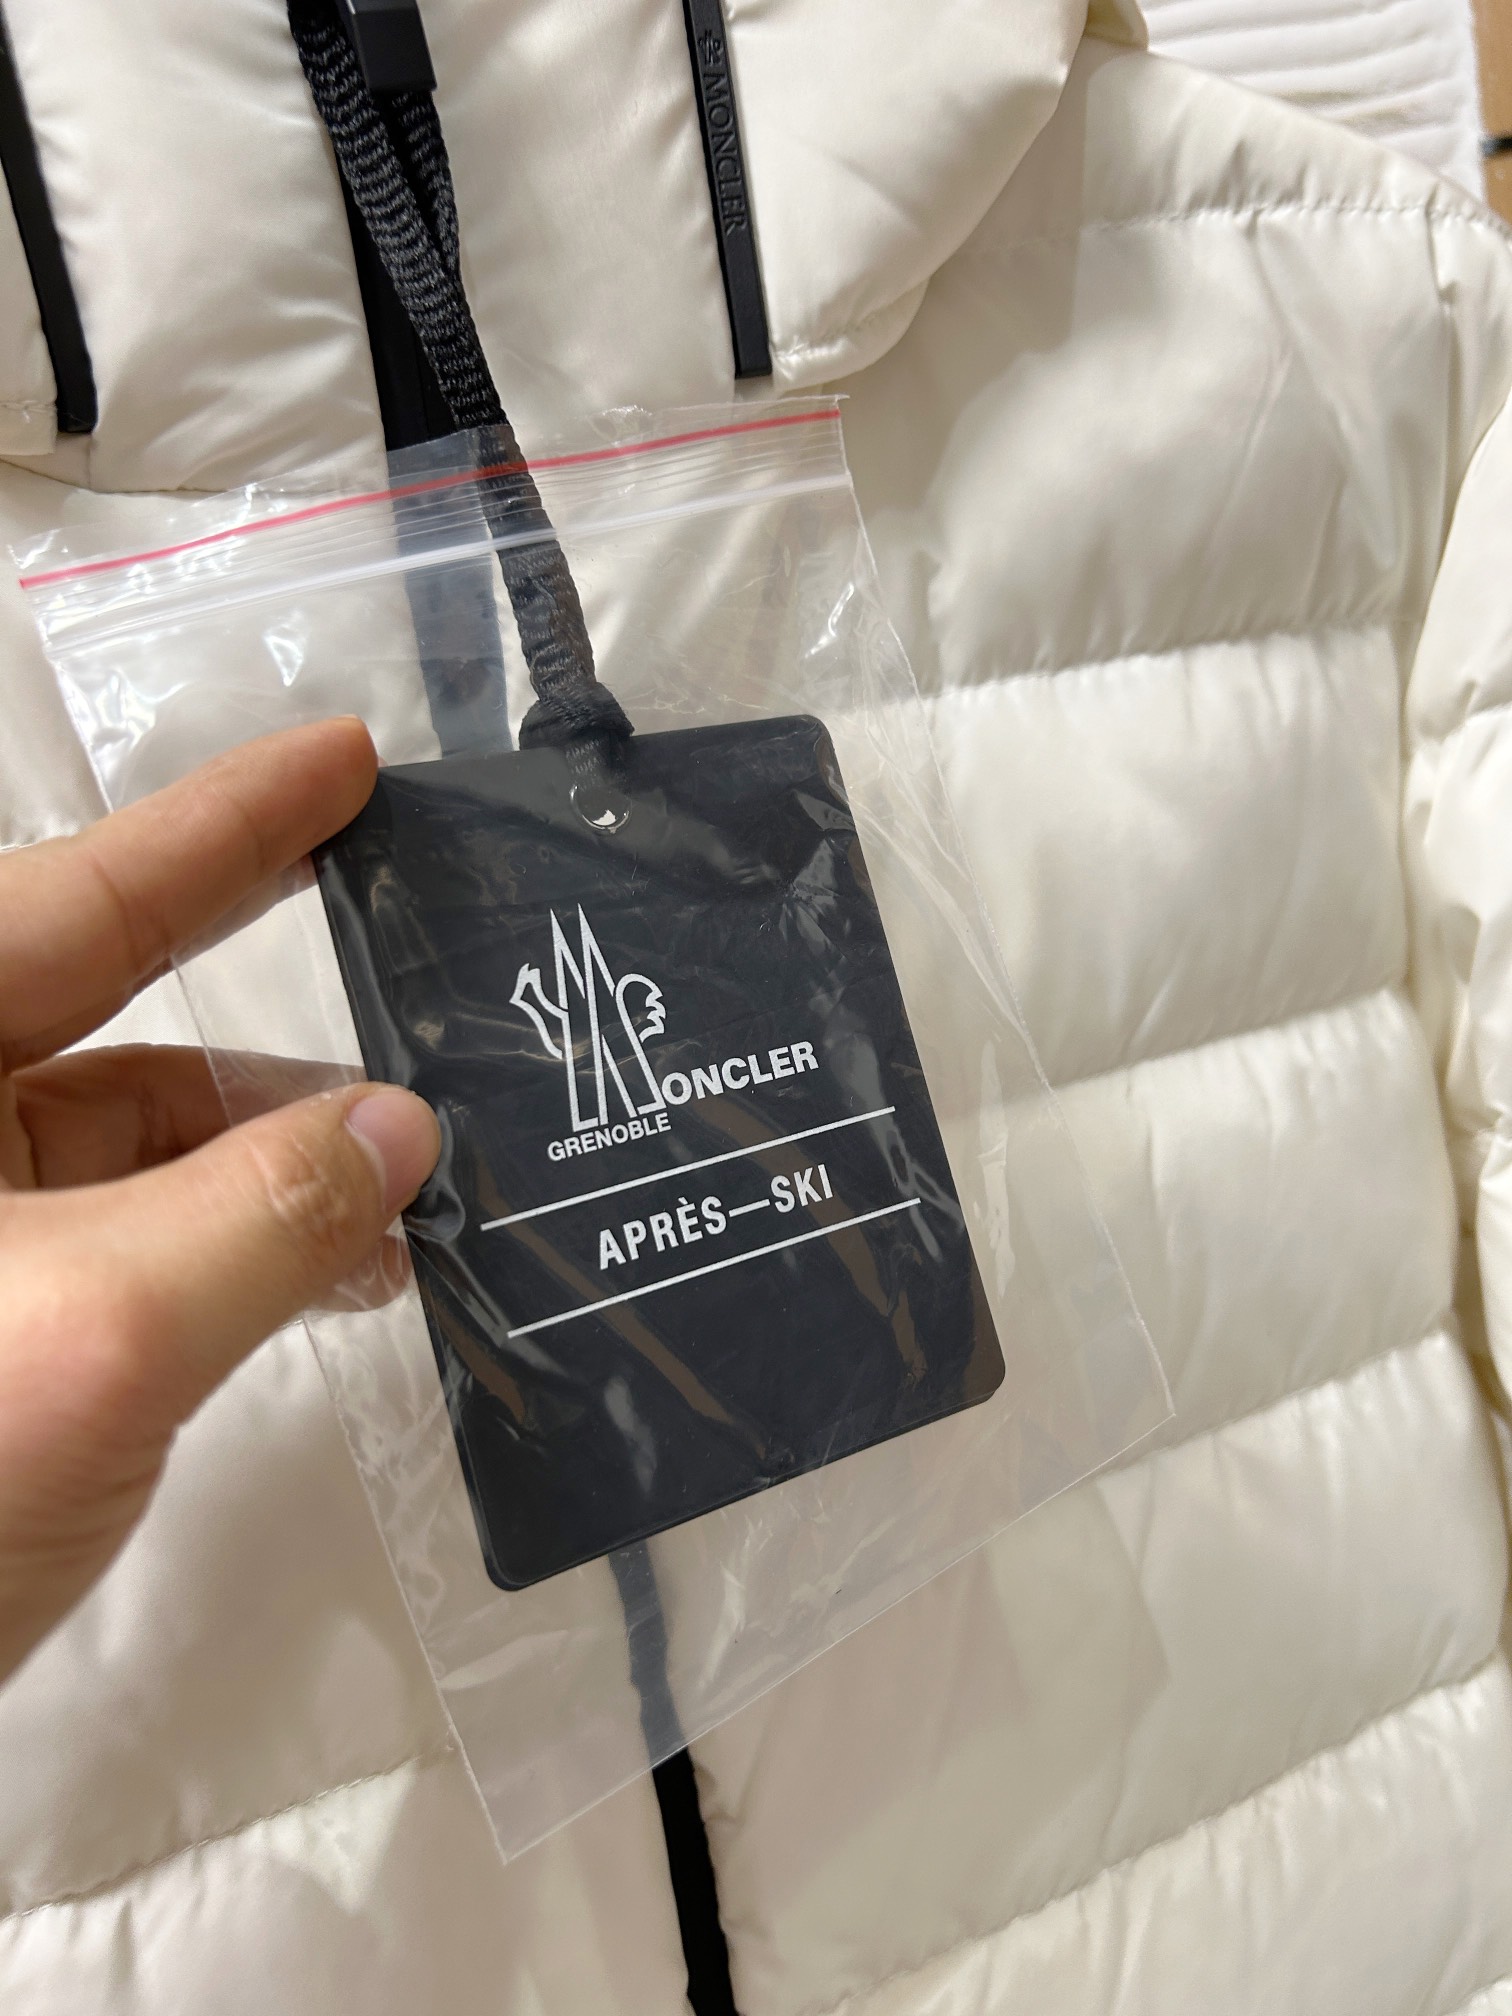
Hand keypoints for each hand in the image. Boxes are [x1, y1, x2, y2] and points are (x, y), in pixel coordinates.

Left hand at [0, 719, 439, 1683]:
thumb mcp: (101, 1331)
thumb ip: (270, 1211)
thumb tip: (404, 1131)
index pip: (76, 900)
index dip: (225, 826)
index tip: (343, 756)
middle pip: (100, 1014)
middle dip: (261, 1006)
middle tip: (406, 946)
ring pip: (123, 1146)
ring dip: (272, 1160)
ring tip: (417, 1192)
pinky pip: (118, 1240)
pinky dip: (227, 1244)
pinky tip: (336, 1273)